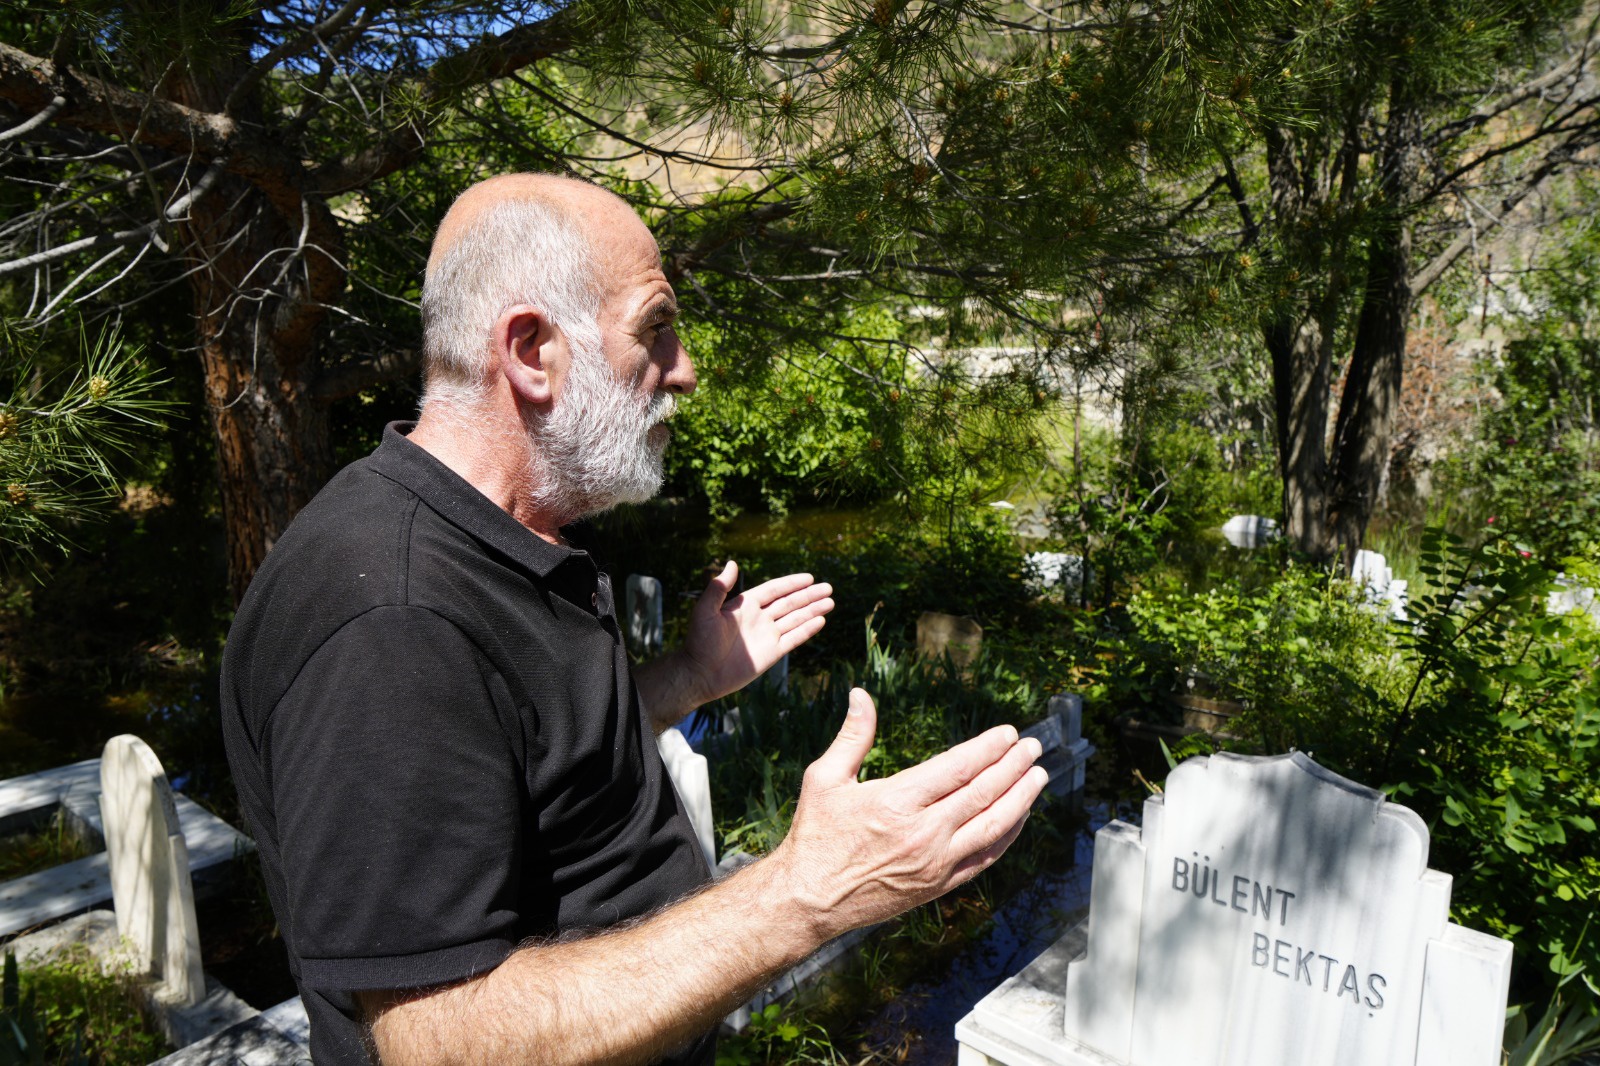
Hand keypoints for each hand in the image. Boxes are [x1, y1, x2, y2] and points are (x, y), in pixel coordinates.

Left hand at [679, 560, 832, 706]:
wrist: (700, 673)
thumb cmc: (699, 641)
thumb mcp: (705, 610)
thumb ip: (719, 588)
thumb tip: (733, 563)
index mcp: (746, 605)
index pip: (774, 590)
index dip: (792, 583)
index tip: (809, 577)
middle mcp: (759, 618)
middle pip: (790, 603)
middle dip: (809, 595)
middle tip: (828, 588)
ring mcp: (767, 635)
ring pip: (795, 619)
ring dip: (812, 610)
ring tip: (831, 602)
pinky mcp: (772, 653)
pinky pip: (793, 639)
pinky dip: (807, 630)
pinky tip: (821, 621)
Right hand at [770, 688, 1047, 939]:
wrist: (809, 900)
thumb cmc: (815, 836)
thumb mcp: (823, 778)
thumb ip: (852, 736)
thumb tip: (860, 694)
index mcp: (895, 801)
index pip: (958, 768)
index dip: (988, 748)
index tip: (1008, 732)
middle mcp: (923, 833)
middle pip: (983, 793)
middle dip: (1013, 766)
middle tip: (1033, 746)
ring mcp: (936, 863)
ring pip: (993, 826)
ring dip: (1021, 799)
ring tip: (1038, 776)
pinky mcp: (940, 885)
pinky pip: (986, 857)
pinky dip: (1008, 835)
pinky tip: (1019, 816)